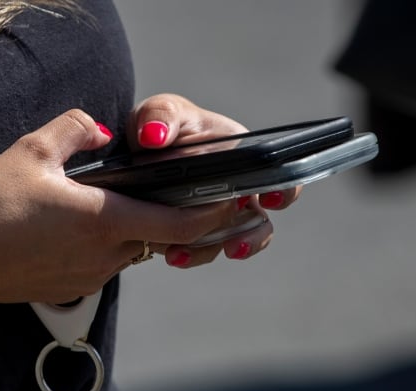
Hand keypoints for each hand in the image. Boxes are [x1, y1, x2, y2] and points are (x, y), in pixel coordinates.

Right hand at [0, 109, 246, 302]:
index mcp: (102, 221)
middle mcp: (103, 256)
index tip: (229, 197)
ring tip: (113, 202)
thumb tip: (104, 131)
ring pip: (131, 251)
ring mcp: (87, 277)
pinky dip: (106, 245)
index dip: (212, 212)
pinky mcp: (70, 289)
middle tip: (167, 189)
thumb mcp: (30, 150)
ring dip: (135, 229)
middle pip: (160, 237)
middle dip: (173, 215)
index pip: (181, 223)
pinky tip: (77, 227)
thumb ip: (77, 129)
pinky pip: (104, 265)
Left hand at [128, 93, 302, 267]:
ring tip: (183, 254)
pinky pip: (197, 249)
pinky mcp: (189, 233)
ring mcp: (213, 215)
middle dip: (252, 237)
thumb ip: (160, 116)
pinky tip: (170, 253)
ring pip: (228, 241)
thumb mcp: (158, 112)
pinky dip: (187, 254)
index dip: (284, 189)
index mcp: (241, 156)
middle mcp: (234, 190)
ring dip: (210, 250)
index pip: (278, 174)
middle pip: (259, 221)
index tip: (271, 199)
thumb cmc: (158, 125)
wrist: (131, 153)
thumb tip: (154, 135)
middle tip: (235, 247)